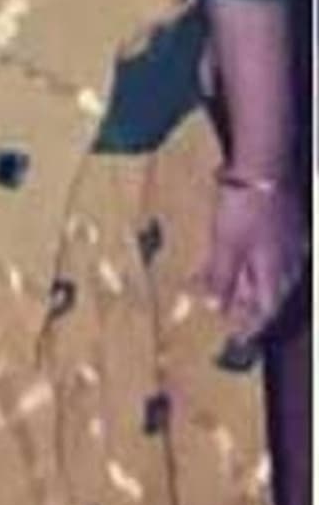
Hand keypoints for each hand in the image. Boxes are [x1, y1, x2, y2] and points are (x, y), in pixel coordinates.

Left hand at [202, 179, 307, 340]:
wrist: (265, 165)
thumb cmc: (244, 208)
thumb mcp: (227, 244)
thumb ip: (223, 277)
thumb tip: (216, 309)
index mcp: (276, 272)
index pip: (265, 309)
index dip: (249, 325)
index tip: (236, 340)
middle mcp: (286, 262)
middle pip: (265, 292)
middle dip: (243, 304)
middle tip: (222, 313)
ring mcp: (286, 241)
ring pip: (263, 271)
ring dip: (241, 282)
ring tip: (217, 288)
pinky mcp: (280, 223)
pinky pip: (261, 252)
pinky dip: (243, 260)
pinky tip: (227, 256)